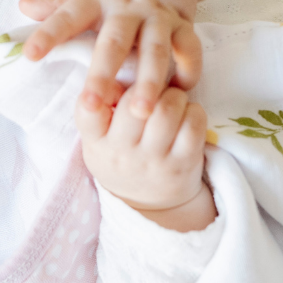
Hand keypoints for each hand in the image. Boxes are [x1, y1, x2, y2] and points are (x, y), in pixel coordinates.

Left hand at [19, 0, 216, 117]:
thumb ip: (56, 1)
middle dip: (101, 75)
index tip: (30, 54)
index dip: (48, 34)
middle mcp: (126, 8)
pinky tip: (181, 93)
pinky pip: (190, 47)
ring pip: (154, 51)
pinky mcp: (184, 22)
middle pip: (113, 43)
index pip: (67, 16)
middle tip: (89, 105)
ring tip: (140, 112)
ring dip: (148, 82)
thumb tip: (23, 7)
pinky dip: (189, 69)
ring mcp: (157, 15)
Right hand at [76, 84, 215, 230]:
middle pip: (135, 105)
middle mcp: (122, 152)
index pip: (88, 112)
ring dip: (175, 96)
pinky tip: (188, 114)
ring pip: (167, 111)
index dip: (96, 94)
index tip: (108, 85)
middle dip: (150, 86)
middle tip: (155, 88)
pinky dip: (194, 112)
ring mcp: (153, 161)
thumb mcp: (98, 138)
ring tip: (173, 99)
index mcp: (96, 141)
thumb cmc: (121, 156)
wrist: (147, 205)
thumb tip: (112, 78)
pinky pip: (193, 126)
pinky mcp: (182, 164)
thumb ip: (101, 108)